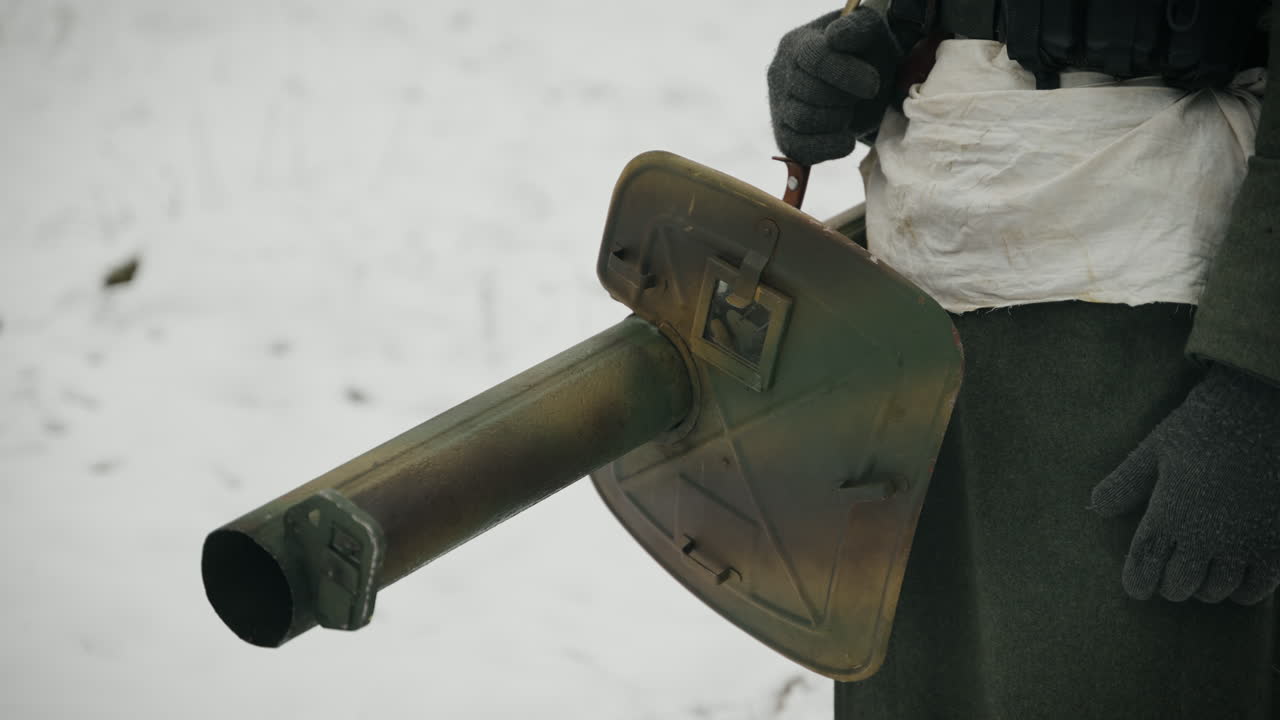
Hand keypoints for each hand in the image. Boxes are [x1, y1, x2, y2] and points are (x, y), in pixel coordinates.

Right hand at [766, 7, 906, 166]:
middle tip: (860, 97)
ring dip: (837, 120)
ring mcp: (778, 106)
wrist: (865, 85)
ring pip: (802, 120)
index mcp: (797, 43)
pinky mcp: (785, 136)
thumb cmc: (866, 56)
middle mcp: (779, 73)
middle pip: (809, 92)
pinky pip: (797, 149)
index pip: (815, 58)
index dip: (845, 74)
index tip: (872, 86)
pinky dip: (827, 148)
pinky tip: (846, 140)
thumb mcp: (870, 33)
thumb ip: (856, 28)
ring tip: (849, 112)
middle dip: (844, 98)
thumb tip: (836, 38)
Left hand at [1090, 365, 1279, 603]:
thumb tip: (1097, 507)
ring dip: (1203, 587)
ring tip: (1200, 572)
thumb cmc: (1204, 427)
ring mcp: (1245, 543)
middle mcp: (1206, 536)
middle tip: (1169, 573)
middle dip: (1169, 583)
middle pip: (1179, 586)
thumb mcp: (1156, 449)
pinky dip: (1241, 590)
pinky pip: (1256, 590)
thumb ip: (1126, 482)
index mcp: (1171, 513)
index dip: (1138, 582)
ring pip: (1215, 592)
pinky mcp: (1278, 545)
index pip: (1146, 565)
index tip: (1137, 587)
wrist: (1264, 411)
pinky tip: (1235, 576)